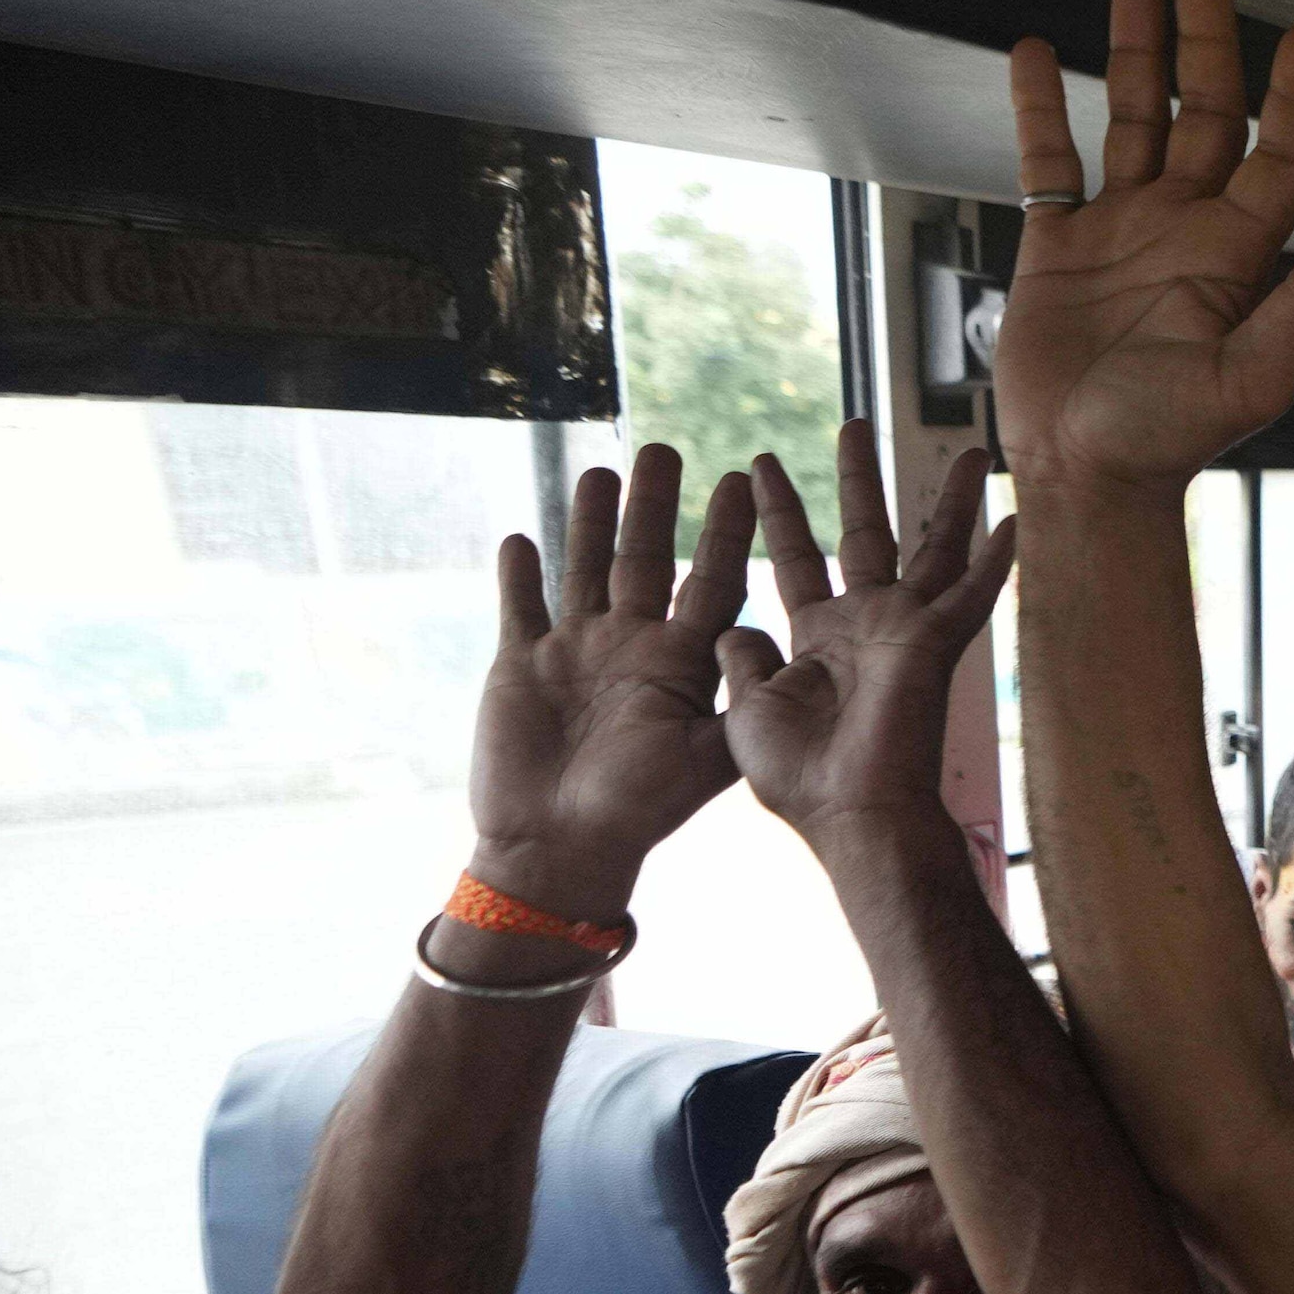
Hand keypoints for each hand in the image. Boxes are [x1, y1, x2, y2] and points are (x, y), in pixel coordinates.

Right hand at [467, 443, 762, 916]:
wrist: (564, 845)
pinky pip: (520, 606)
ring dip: (590, 521)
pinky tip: (522, 535)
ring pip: (584, 569)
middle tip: (665, 448)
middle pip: (645, 560)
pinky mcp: (522, 663)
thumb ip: (739, 703)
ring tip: (601, 470)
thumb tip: (774, 646)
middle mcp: (633, 647)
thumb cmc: (642, 810)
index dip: (724, 535)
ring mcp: (576, 651)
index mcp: (682, 664)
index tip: (741, 481)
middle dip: (655, 507)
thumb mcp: (709, 758)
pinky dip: (519, 575)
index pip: (710, 584)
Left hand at [717, 430, 1018, 849]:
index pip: (797, 558)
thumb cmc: (799, 776)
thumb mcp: (747, 706)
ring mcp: (906, 632)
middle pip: (866, 534)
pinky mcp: (935, 644)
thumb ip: (742, 658)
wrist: (851, 814)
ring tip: (967, 452)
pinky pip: (972, 595)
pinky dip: (994, 561)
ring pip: (931, 549)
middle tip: (853, 425)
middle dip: (859, 480)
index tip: (758, 465)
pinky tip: (1014, 522)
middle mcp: (867, 625)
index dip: (780, 513)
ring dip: (948, 501)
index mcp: (818, 639)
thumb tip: (731, 625)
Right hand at [996, 0, 1293, 499]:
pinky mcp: (1060, 245)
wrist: (1084, 474)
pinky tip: (1038, 51)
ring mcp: (1123, 231)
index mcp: (1239, 255)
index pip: (1279, 157)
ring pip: (1132, 119)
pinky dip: (1041, 106)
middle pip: (1205, 115)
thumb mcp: (1249, 380)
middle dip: (1207, 46)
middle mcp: (1187, 229)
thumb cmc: (1168, 440)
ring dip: (1135, 54)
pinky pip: (1051, 159)